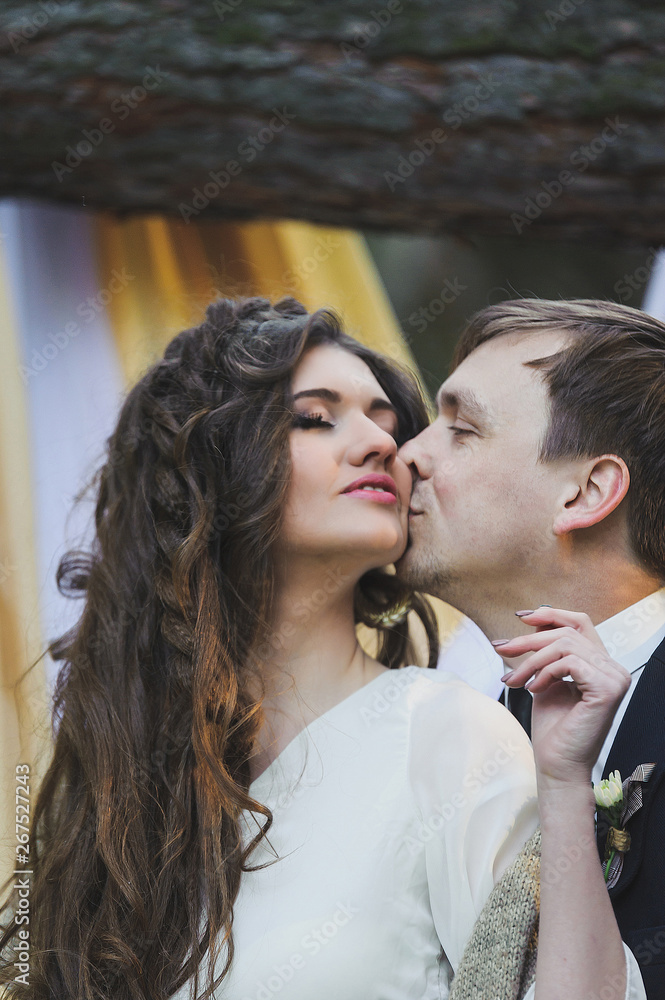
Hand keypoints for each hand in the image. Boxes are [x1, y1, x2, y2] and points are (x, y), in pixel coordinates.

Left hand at [497, 607, 630, 787]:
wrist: (556, 764)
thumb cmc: (552, 728)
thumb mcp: (545, 679)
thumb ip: (547, 652)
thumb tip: (532, 620)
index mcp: (602, 664)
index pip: (580, 623)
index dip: (552, 614)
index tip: (521, 617)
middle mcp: (613, 669)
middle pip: (566, 633)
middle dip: (528, 640)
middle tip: (501, 649)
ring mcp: (614, 678)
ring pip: (564, 645)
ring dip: (531, 660)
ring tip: (516, 680)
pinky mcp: (607, 688)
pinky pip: (569, 662)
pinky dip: (545, 672)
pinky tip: (534, 689)